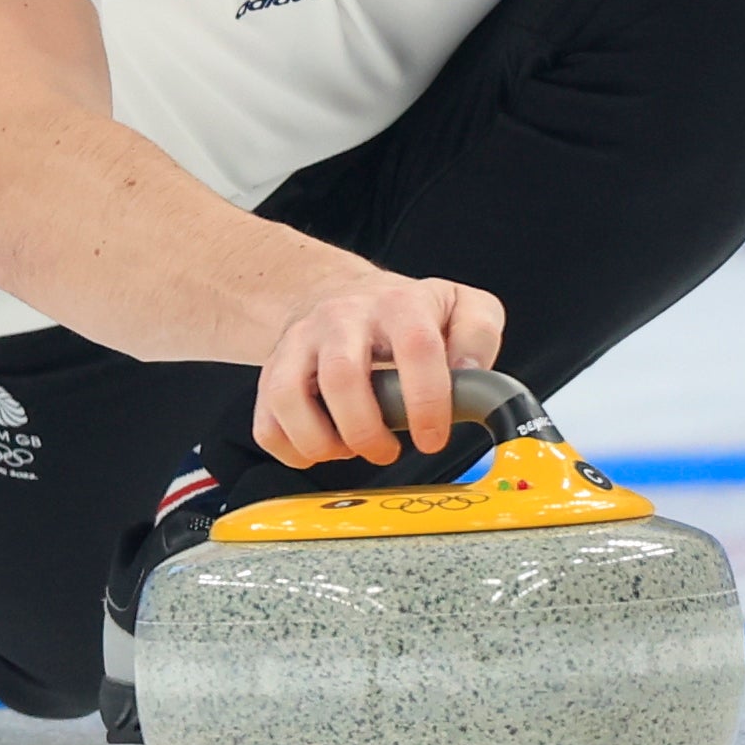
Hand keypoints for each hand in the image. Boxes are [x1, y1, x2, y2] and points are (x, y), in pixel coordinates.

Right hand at [249, 268, 507, 468]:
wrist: (341, 293)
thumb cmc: (405, 313)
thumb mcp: (460, 307)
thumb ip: (478, 335)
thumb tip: (471, 375)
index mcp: (397, 304)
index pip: (415, 347)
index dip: (426, 401)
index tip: (432, 437)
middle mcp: (342, 318)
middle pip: (342, 376)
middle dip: (367, 431)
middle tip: (387, 450)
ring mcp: (300, 343)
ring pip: (289, 397)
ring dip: (322, 442)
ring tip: (349, 448)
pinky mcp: (271, 373)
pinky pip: (266, 424)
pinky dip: (292, 451)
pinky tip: (321, 447)